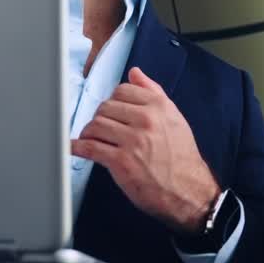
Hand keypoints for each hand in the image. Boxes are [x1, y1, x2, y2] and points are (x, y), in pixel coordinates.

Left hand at [72, 67, 219, 233]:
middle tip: (102, 129)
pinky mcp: (121, 161)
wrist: (188, 189)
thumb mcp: (174, 118)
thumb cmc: (181, 157)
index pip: (122, 90)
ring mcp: (132, 141)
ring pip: (95, 125)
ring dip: (89, 133)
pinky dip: (77, 147)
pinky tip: (74, 147)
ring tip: (92, 139)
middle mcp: (146, 120)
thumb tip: (135, 73)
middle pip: (106, 107)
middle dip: (100, 118)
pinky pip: (90, 148)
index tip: (112, 112)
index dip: (113, 101)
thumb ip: (154, 92)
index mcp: (158, 106)